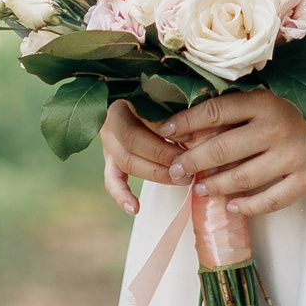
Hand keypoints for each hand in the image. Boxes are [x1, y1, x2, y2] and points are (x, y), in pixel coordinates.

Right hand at [99, 98, 182, 214]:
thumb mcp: (164, 96)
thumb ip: (175, 107)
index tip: (189, 139)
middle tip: (188, 164)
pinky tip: (135, 209)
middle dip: (163, 156)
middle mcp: (111, 120)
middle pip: (133, 141)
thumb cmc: (158, 98)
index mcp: (125, 98)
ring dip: (156, 173)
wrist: (133, 100)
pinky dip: (122, 196)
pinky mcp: (109, 160)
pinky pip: (111, 181)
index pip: (142, 116)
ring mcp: (107, 142)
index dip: (166, 129)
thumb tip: (198, 126)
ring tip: (182, 180)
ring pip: (126, 161)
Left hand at [157, 87, 305, 215]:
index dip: (184, 123)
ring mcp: (291, 157)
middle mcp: (275, 128)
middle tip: (174, 171)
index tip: (165, 131)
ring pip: (240, 178)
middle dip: (191, 162)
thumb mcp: (284, 89)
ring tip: (199, 189)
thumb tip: (205, 117)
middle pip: (219, 149)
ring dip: (214, 186)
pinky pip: (270, 200)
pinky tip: (234, 207)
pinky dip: (248, 206)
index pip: (213, 111)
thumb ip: (250, 102)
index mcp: (266, 100)